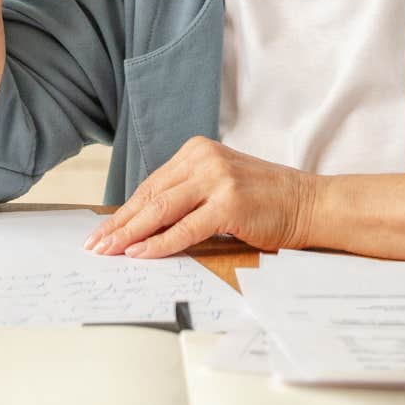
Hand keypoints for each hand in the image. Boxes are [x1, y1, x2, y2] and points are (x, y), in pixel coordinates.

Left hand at [82, 137, 320, 258]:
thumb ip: (186, 195)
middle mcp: (203, 158)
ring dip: (130, 235)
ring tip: (109, 252)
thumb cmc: (264, 201)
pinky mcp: (229, 203)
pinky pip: (185, 229)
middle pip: (150, 196)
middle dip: (119, 224)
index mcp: (196, 150)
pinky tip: (140, 254)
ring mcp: (217, 178)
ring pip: (161, 210)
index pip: (150, 185)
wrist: (310, 203)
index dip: (123, 211)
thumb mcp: (220, 186)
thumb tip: (141, 223)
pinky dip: (159, 244)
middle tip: (94, 245)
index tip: (102, 231)